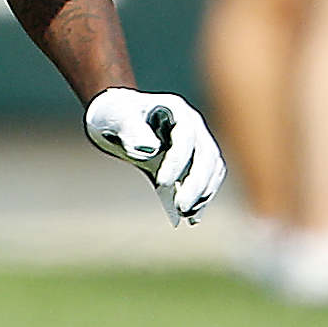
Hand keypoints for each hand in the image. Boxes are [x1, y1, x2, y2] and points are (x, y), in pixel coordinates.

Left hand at [84, 88, 225, 224]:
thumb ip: (131, 131)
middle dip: (196, 183)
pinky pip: (206, 178)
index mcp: (175, 110)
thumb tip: (149, 150)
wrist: (118, 115)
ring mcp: (197, 141)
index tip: (162, 183)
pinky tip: (193, 216)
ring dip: (203, 192)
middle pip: (205, 155)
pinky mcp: (194, 159)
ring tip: (188, 215)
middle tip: (181, 208)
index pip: (184, 138)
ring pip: (211, 168)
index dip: (177, 161)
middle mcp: (193, 125)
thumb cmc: (116, 114)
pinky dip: (201, 195)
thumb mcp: (116, 119)